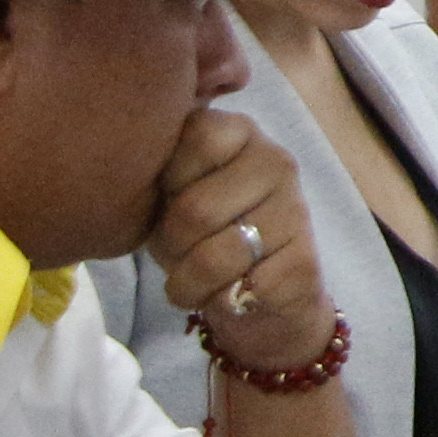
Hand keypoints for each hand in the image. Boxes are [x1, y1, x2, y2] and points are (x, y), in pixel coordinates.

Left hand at [145, 110, 327, 374]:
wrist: (258, 292)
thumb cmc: (198, 232)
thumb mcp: (168, 190)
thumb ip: (158, 167)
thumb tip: (133, 164)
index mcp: (239, 132)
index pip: (198, 138)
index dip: (168, 179)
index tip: (168, 198)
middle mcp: (276, 163)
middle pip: (196, 209)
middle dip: (170, 245)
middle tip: (174, 253)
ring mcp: (296, 212)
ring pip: (214, 257)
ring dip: (188, 283)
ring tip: (189, 283)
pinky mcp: (304, 262)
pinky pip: (239, 289)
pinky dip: (218, 304)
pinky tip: (223, 297)